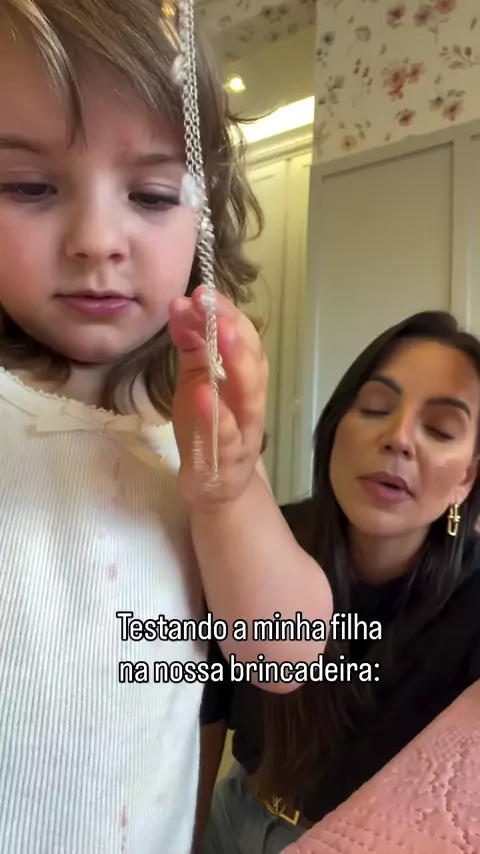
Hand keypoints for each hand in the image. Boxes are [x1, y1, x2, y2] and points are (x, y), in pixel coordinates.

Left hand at [169, 286, 267, 507]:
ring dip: (236, 363)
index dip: (227, 313)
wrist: (217, 486)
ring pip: (249, 395)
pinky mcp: (227, 459)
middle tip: (213, 305)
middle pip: (252, 361)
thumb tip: (181, 305)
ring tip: (218, 334)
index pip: (243, 339)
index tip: (204, 291)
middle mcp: (250, 400)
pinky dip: (217, 416)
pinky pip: (226, 437)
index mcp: (244, 378)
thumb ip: (192, 346)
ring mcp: (244, 430)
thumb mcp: (196, 381)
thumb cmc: (209, 429)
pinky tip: (203, 395)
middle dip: (235, 330)